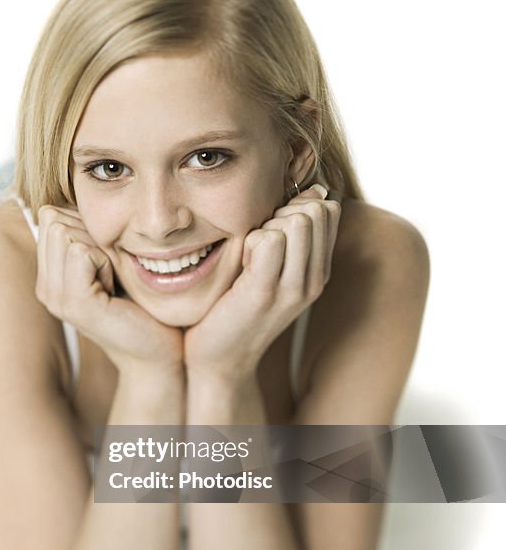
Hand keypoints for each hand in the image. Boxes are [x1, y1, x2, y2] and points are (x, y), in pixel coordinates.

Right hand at [34, 205, 183, 372]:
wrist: (160, 351)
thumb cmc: (144, 304)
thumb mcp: (112, 260)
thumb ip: (91, 232)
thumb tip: (76, 193)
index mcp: (50, 275)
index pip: (51, 214)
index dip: (87, 225)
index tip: (108, 260)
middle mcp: (45, 286)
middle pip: (55, 219)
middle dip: (92, 234)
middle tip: (113, 271)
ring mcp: (55, 297)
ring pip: (66, 231)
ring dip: (101, 248)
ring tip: (114, 280)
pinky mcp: (74, 303)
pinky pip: (82, 251)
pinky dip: (106, 261)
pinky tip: (115, 287)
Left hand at [184, 185, 340, 377]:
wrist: (221, 359)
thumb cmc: (238, 306)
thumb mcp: (273, 268)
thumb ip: (292, 235)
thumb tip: (316, 190)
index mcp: (319, 271)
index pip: (328, 209)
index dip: (295, 207)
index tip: (272, 233)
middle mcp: (315, 280)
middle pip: (316, 210)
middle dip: (281, 213)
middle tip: (257, 243)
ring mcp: (293, 288)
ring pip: (296, 222)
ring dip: (265, 227)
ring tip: (249, 255)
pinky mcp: (264, 293)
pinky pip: (267, 240)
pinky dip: (249, 242)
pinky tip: (241, 265)